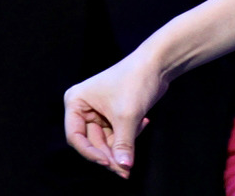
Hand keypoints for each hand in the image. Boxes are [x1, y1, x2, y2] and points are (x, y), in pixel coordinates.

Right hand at [63, 52, 164, 179]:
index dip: (90, 153)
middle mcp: (83, 106)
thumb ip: (123, 144)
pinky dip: (130, 135)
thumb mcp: (127, 116)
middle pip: (92, 141)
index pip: (76, 137)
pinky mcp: (114, 112)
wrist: (158, 63)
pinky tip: (145, 123)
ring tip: (135, 152)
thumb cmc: (136, 81)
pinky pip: (117, 133)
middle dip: (110, 155)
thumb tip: (124, 168)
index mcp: (76, 101)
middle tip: (125, 171)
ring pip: (106, 140)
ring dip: (121, 147)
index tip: (108, 163)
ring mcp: (99, 110)